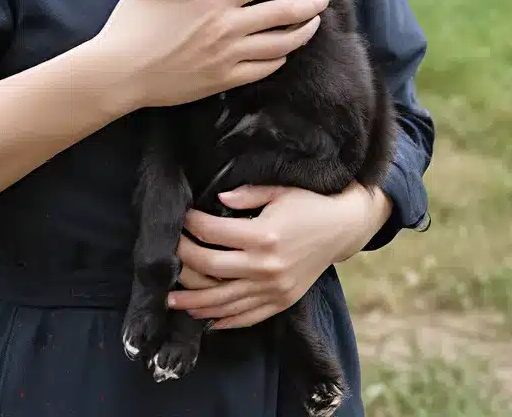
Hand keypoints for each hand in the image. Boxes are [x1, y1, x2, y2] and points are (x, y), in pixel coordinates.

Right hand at [92, 0, 331, 109]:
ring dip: (303, 31)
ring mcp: (229, 55)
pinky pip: (265, 68)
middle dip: (313, 1)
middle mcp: (229, 25)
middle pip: (286, 12)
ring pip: (283, 43)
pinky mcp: (224, 79)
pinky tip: (283, 51)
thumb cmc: (131, 25)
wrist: (120, 72)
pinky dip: (280, 57)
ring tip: (312, 22)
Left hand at [166, 183, 392, 329]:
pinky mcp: (281, 302)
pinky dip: (224, 320)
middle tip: (168, 253)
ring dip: (194, 301)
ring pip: (223, 301)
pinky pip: (247, 317)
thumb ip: (247, 194)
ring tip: (170, 299)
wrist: (343, 228)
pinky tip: (205, 318)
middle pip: (211, 269)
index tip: (182, 217)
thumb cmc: (310, 204)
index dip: (192, 225)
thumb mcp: (280, 190)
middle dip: (185, 260)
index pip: (214, 233)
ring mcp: (273, 289)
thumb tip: (218, 199)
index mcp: (263, 235)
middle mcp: (266, 266)